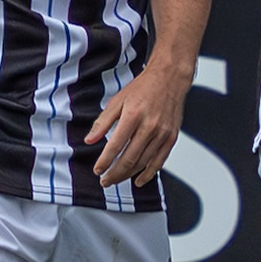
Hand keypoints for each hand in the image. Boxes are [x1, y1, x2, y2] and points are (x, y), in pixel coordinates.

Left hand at [83, 62, 188, 188]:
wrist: (169, 79)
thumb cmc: (143, 89)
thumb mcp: (117, 101)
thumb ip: (102, 122)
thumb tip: (89, 140)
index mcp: (133, 115)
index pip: (115, 145)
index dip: (105, 161)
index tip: (98, 170)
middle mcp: (149, 126)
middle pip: (130, 158)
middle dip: (115, 173)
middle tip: (105, 181)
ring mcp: (162, 133)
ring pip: (143, 162)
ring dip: (128, 175)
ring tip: (116, 180)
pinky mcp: (171, 137)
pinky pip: (159, 161)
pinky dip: (148, 173)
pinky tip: (139, 180)